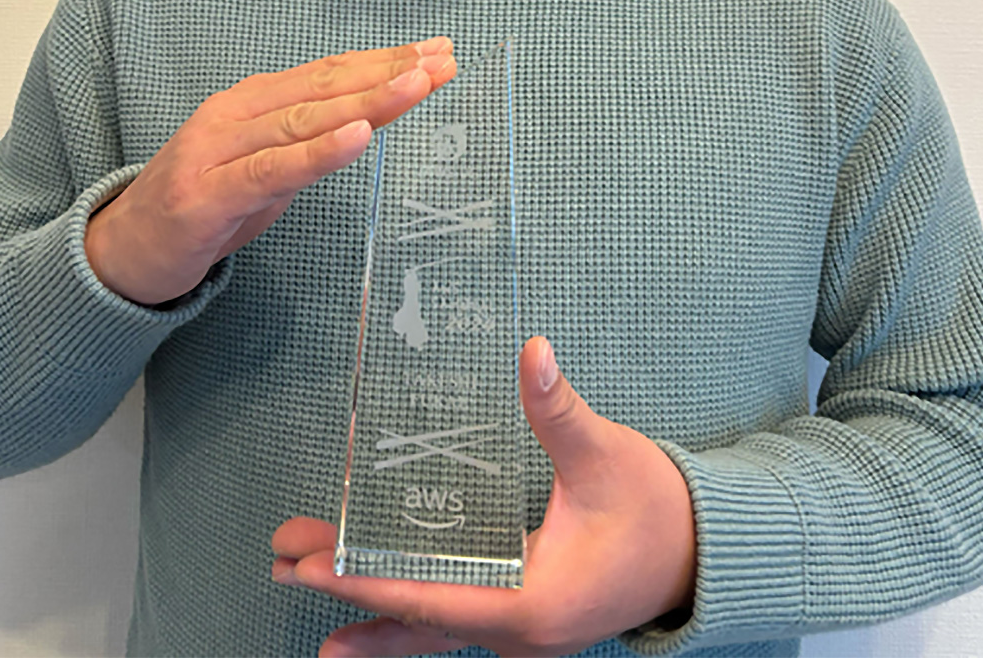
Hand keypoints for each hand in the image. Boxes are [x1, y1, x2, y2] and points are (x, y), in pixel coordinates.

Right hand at [84, 38, 455, 304]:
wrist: (125, 250)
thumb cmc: (205, 203)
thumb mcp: (269, 166)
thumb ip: (312, 141)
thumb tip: (375, 116)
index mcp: (253, 101)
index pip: (330, 73)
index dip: (384, 61)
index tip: (436, 51)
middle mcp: (236, 113)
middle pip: (325, 87)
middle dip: (389, 72)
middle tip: (442, 59)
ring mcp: (217, 150)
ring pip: (305, 119)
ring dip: (367, 100)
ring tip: (416, 84)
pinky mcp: (206, 194)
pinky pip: (272, 169)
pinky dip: (319, 151)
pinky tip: (358, 137)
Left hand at [271, 337, 696, 656]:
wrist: (701, 553)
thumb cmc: (655, 508)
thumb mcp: (604, 456)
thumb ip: (560, 410)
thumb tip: (533, 353)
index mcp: (534, 602)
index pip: (432, 596)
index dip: (370, 582)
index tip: (315, 568)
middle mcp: (519, 631)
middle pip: (417, 617)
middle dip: (348, 595)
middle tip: (281, 569)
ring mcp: (519, 628)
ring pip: (429, 625)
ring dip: (369, 609)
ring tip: (302, 597)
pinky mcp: (522, 612)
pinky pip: (451, 619)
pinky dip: (407, 613)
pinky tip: (371, 615)